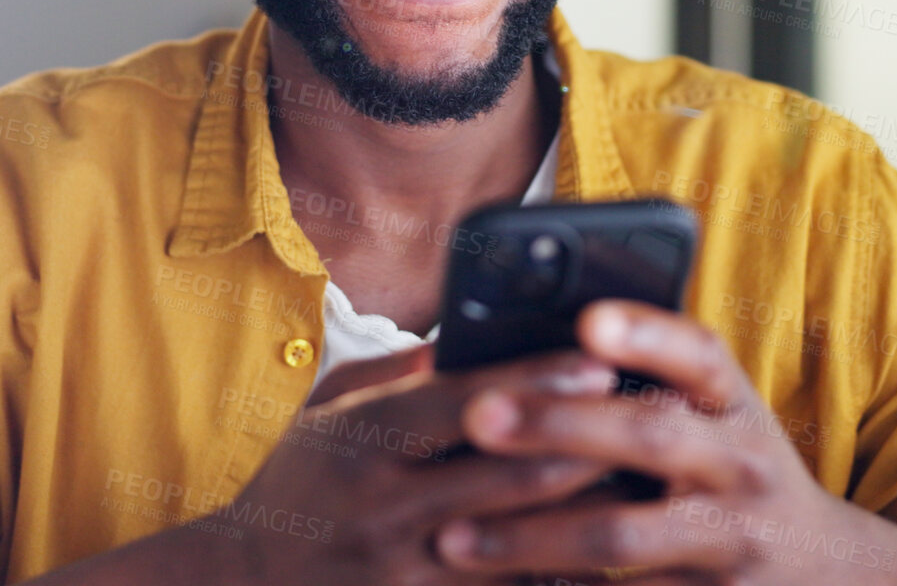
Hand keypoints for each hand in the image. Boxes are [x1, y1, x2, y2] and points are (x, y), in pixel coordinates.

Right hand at [206, 344, 624, 585]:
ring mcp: (406, 574)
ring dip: (592, 516)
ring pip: (524, 546)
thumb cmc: (299, 483)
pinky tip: (609, 558)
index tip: (599, 357)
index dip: (535, 378)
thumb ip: (402, 374)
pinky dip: (563, 578)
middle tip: (654, 418)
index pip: (462, 402)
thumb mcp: (330, 411)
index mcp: (363, 440)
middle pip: (509, 477)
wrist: (242, 585)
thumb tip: (477, 336)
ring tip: (651, 483)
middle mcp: (385, 508)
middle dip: (589, 447)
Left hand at [428, 300, 896, 584]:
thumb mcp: (716, 417)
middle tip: (478, 415)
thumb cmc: (731, 470)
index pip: (698, 353)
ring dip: (531, 536)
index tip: (588, 318)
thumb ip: (650, 383)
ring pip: (620, 535)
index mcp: (734, 403)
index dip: (646, 332)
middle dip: (558, 423)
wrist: (826, 571)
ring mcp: (729, 540)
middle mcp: (739, 465)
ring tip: (453, 538)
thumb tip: (525, 352)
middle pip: (648, 435)